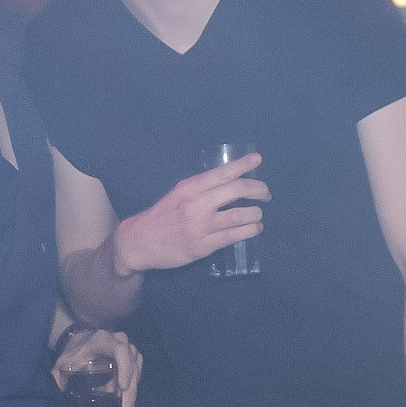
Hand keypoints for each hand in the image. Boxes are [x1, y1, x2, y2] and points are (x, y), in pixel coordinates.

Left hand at [52, 327, 143, 406]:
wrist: (78, 341)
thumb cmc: (72, 353)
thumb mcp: (63, 364)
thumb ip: (57, 379)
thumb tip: (56, 398)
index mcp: (102, 340)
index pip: (120, 351)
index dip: (124, 368)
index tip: (122, 387)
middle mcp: (118, 340)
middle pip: (132, 363)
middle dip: (131, 389)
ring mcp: (127, 346)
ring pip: (137, 367)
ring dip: (131, 387)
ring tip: (120, 404)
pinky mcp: (131, 354)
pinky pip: (137, 368)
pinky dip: (131, 383)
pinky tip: (120, 395)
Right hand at [109, 153, 268, 274]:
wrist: (139, 242)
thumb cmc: (162, 216)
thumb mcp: (178, 194)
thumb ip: (201, 188)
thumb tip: (232, 181)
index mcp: (190, 187)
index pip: (223, 172)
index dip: (243, 164)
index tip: (258, 160)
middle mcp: (196, 204)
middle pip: (237, 190)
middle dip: (258, 190)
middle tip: (265, 194)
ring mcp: (200, 226)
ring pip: (240, 216)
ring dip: (256, 214)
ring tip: (258, 214)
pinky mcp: (202, 247)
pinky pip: (233, 236)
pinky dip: (249, 231)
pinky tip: (254, 229)